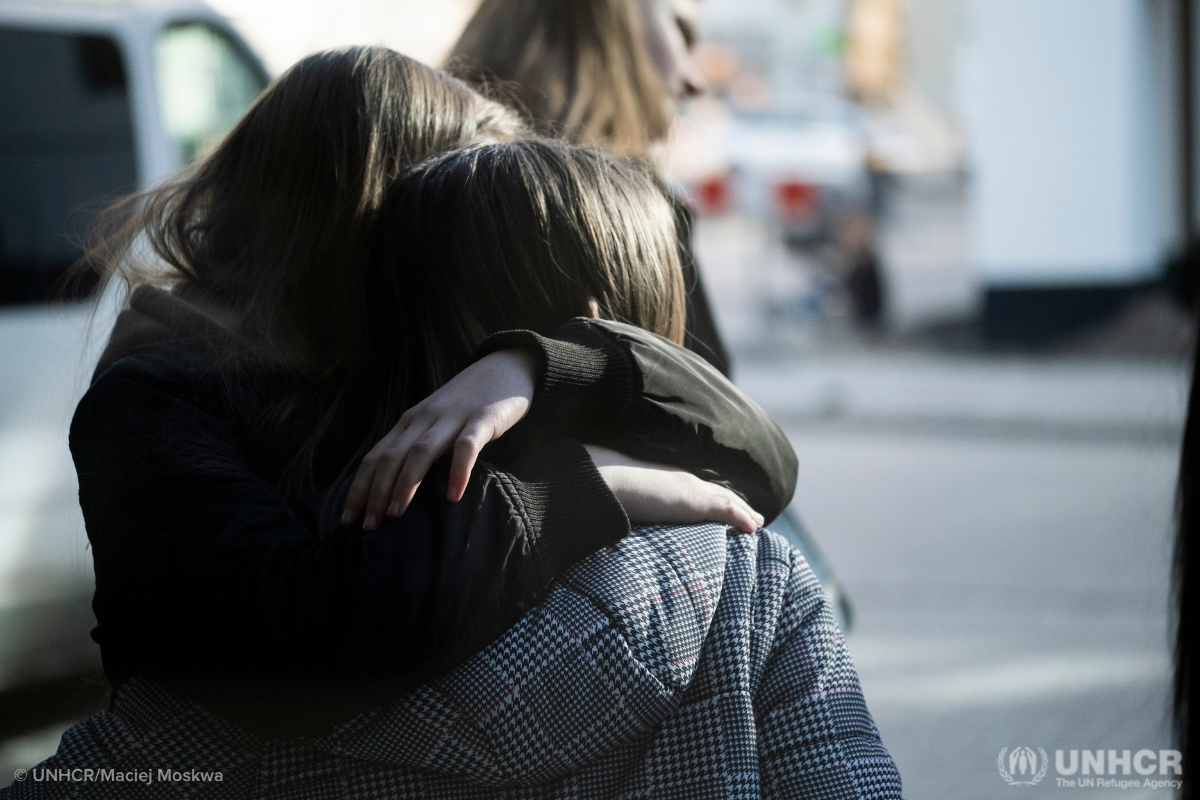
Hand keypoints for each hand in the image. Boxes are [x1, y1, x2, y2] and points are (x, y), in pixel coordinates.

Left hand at [343, 349, 536, 529]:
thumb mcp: (435, 423)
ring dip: (405, 484)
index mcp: (409, 423)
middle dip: (376, 493)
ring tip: (395, 515)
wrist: (504, 368)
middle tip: (368, 527)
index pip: (375, 458)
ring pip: (421, 451)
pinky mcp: (483, 419)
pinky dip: (457, 471)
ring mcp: (452, 417)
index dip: (360, 488)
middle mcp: (424, 419)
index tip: (348, 519)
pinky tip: (453, 496)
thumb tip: (394, 489)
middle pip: (392, 457)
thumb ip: (418, 448)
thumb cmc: (467, 404)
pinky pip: (466, 446)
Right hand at [585, 445, 763, 533]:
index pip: (701, 490)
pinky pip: (726, 510)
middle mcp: (685, 481)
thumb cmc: (613, 492)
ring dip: (745, 512)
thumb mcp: (632, 501)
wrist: (609, 484)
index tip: (730, 506)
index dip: (718, 498)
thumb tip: (635, 517)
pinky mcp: (693, 501)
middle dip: (738, 504)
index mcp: (672, 481)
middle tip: (754, 517)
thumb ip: (641, 507)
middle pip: (720, 493)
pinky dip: (741, 518)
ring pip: (727, 501)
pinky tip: (754, 528)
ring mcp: (691, 490)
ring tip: (758, 524)